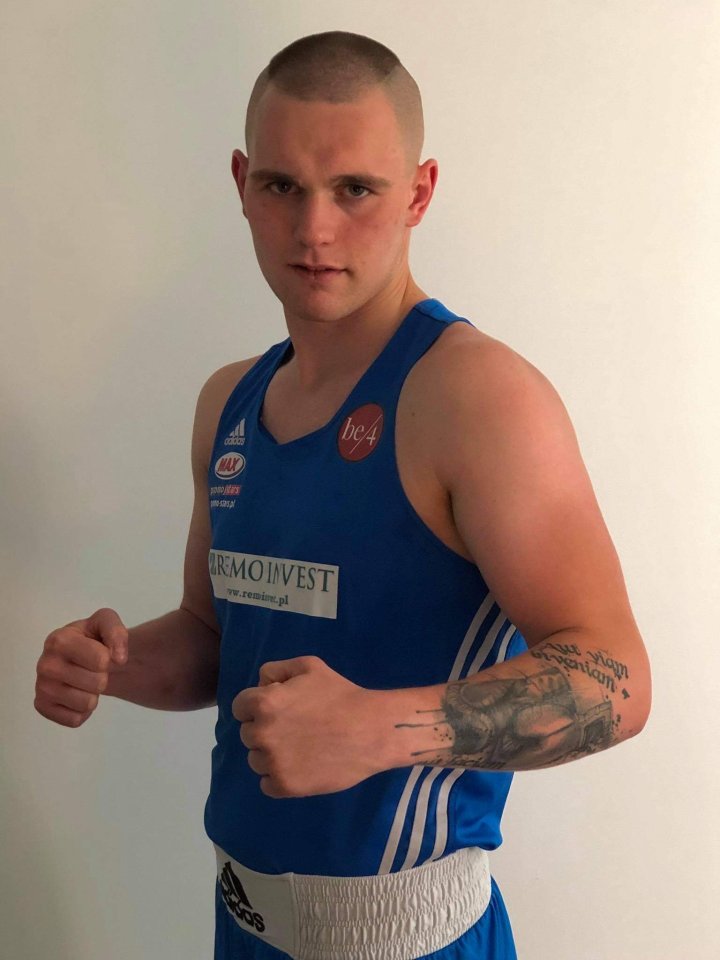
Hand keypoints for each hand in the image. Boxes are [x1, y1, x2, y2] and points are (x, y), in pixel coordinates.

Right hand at [35, 607, 128, 727]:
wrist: (80, 656)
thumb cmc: (92, 638)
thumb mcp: (106, 622)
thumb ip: (117, 632)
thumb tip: (119, 658)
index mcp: (59, 640)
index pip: (101, 660)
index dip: (109, 658)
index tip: (100, 652)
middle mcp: (45, 664)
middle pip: (98, 683)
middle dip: (102, 676)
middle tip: (91, 669)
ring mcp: (41, 688)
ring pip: (87, 704)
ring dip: (93, 694)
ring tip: (84, 680)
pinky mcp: (42, 706)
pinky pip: (75, 720)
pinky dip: (82, 711)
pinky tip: (76, 694)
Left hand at [232, 656, 382, 797]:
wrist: (371, 730)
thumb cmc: (341, 695)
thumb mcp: (308, 666)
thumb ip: (276, 670)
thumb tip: (260, 685)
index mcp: (263, 703)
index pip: (240, 707)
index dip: (258, 707)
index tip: (279, 710)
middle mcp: (262, 733)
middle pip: (248, 734)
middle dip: (266, 730)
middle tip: (295, 729)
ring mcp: (272, 762)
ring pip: (255, 760)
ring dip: (271, 754)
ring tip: (300, 748)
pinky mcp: (285, 786)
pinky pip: (266, 784)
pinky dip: (279, 777)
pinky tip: (301, 766)